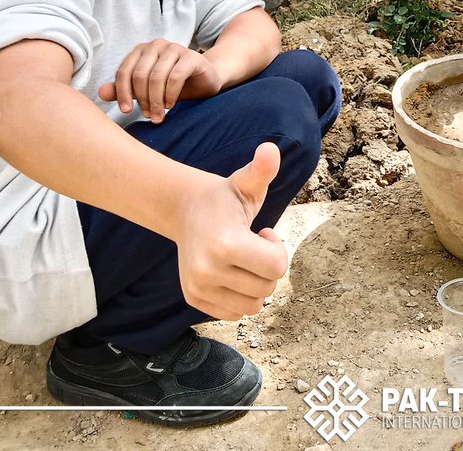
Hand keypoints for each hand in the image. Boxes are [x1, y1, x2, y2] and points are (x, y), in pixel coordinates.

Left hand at [98, 39, 223, 122]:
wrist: (205, 79)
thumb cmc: (173, 84)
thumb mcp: (146, 89)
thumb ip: (124, 90)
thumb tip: (101, 93)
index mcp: (141, 50)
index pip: (124, 71)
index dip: (122, 92)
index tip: (126, 111)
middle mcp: (156, 45)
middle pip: (140, 75)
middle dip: (142, 99)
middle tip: (149, 116)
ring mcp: (175, 48)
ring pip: (157, 77)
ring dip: (156, 100)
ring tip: (159, 115)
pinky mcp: (192, 56)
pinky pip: (176, 77)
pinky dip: (171, 94)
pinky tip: (171, 104)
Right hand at [176, 142, 288, 319]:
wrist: (185, 210)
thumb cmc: (224, 198)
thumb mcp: (245, 182)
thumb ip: (261, 169)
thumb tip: (270, 150)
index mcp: (224, 244)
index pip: (276, 267)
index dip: (277, 249)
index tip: (265, 233)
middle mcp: (207, 271)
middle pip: (267, 288)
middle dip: (269, 267)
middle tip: (254, 245)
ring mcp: (198, 288)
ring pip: (253, 306)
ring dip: (257, 285)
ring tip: (244, 260)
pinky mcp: (194, 299)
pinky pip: (235, 313)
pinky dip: (242, 298)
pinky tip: (233, 274)